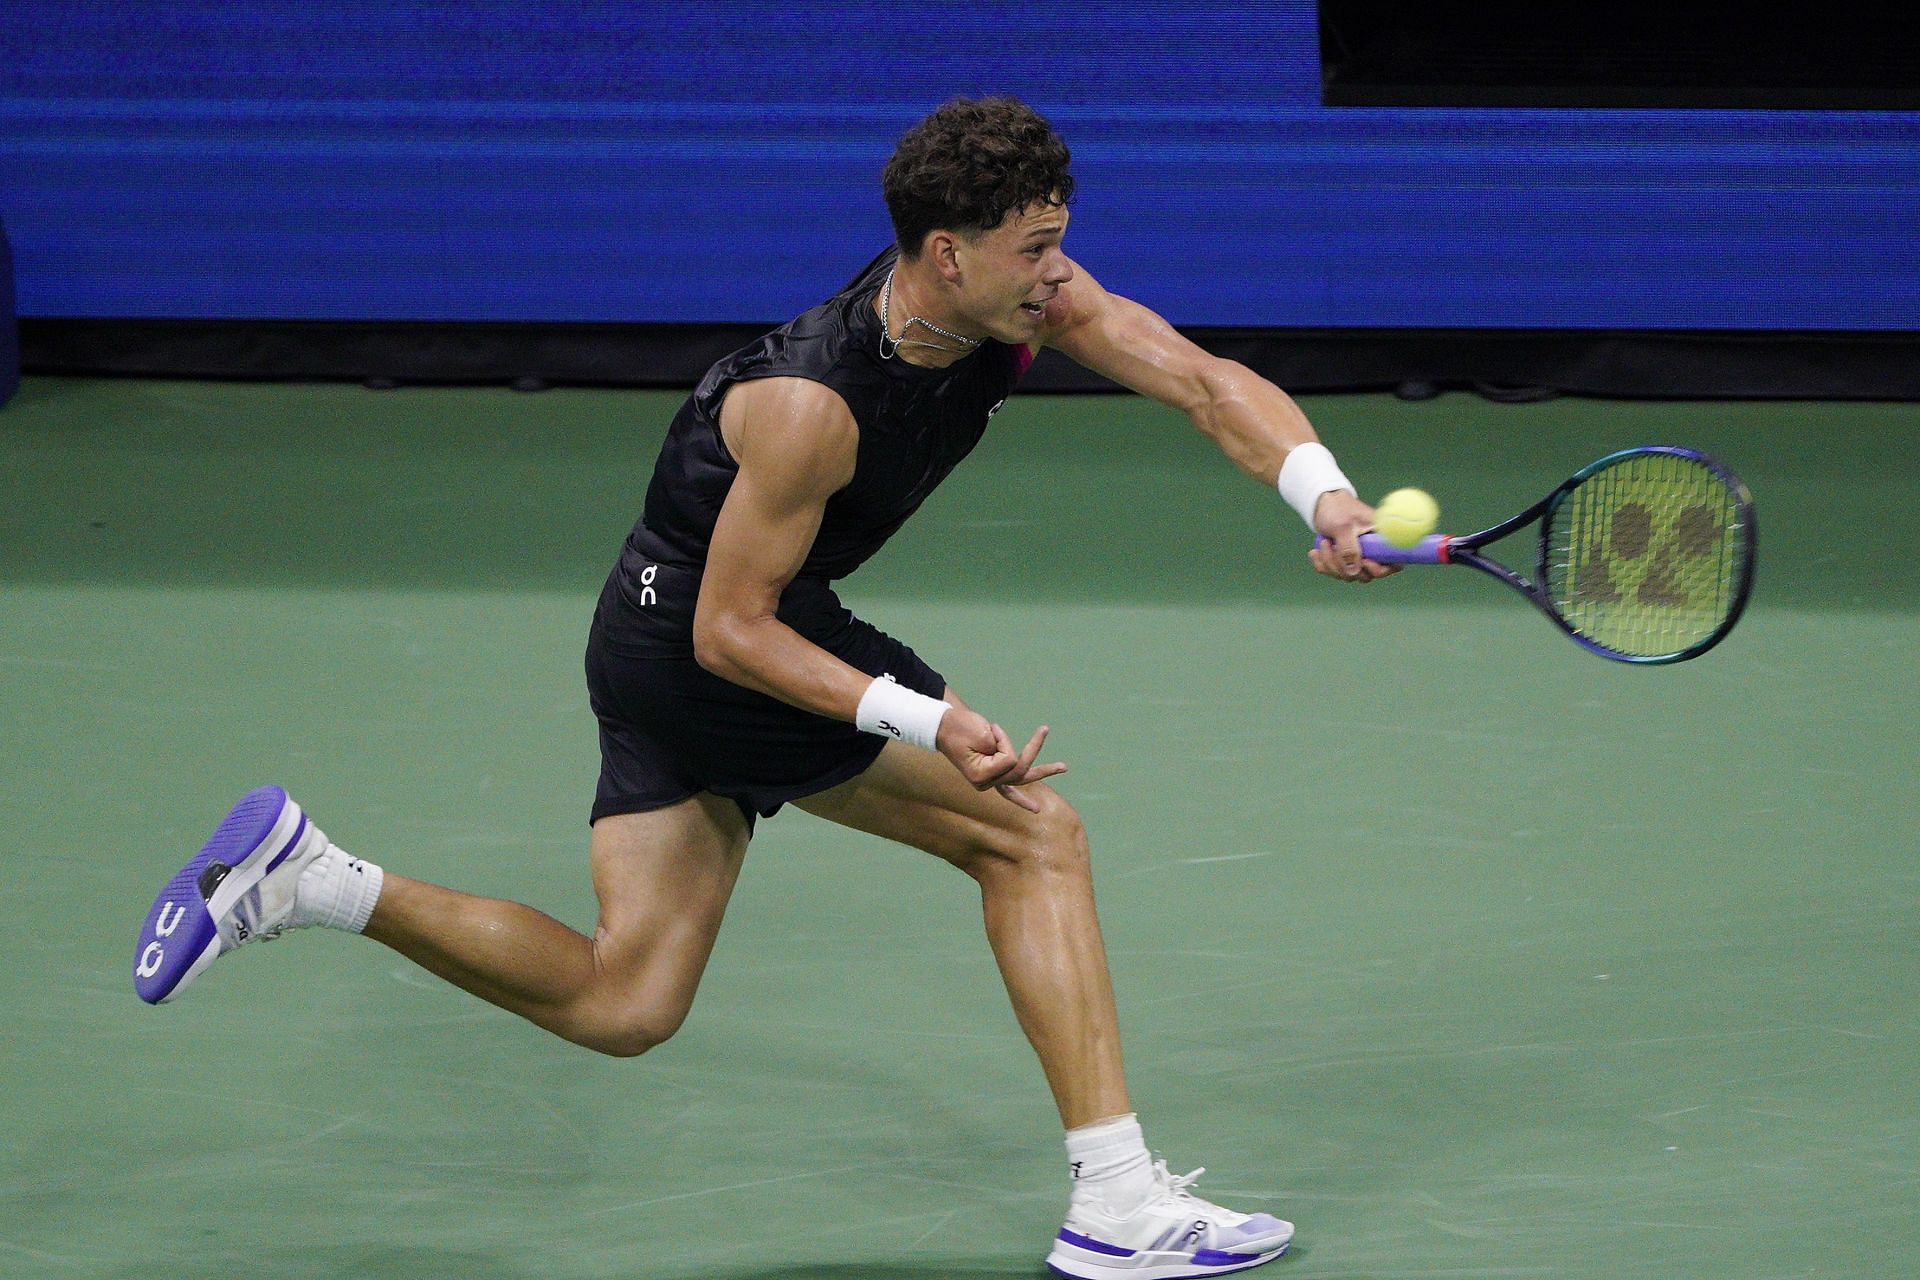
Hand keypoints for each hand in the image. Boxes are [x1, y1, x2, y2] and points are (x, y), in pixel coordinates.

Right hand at [936, 707, 1067, 811]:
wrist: (945, 727)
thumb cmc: (961, 727)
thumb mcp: (982, 733)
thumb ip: (1000, 747)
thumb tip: (1013, 758)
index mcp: (980, 776)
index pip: (1009, 760)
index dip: (1004, 742)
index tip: (993, 729)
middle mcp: (985, 783)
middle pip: (1019, 772)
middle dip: (1034, 753)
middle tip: (1058, 754)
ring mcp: (989, 781)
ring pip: (1020, 777)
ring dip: (1040, 769)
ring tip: (1063, 767)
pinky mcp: (991, 775)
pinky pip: (1008, 790)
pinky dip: (1020, 798)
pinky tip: (1035, 809)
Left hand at [1308, 490, 1396, 582]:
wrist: (1321, 503)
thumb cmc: (1337, 508)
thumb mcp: (1343, 526)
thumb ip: (1349, 549)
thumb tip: (1354, 572)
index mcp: (1381, 539)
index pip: (1394, 564)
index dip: (1380, 570)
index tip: (1364, 561)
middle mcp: (1373, 551)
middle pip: (1366, 575)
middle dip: (1345, 566)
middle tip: (1333, 546)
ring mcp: (1357, 557)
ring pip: (1348, 575)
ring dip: (1331, 564)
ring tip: (1323, 543)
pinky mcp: (1343, 560)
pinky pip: (1334, 572)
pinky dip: (1323, 565)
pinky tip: (1315, 552)